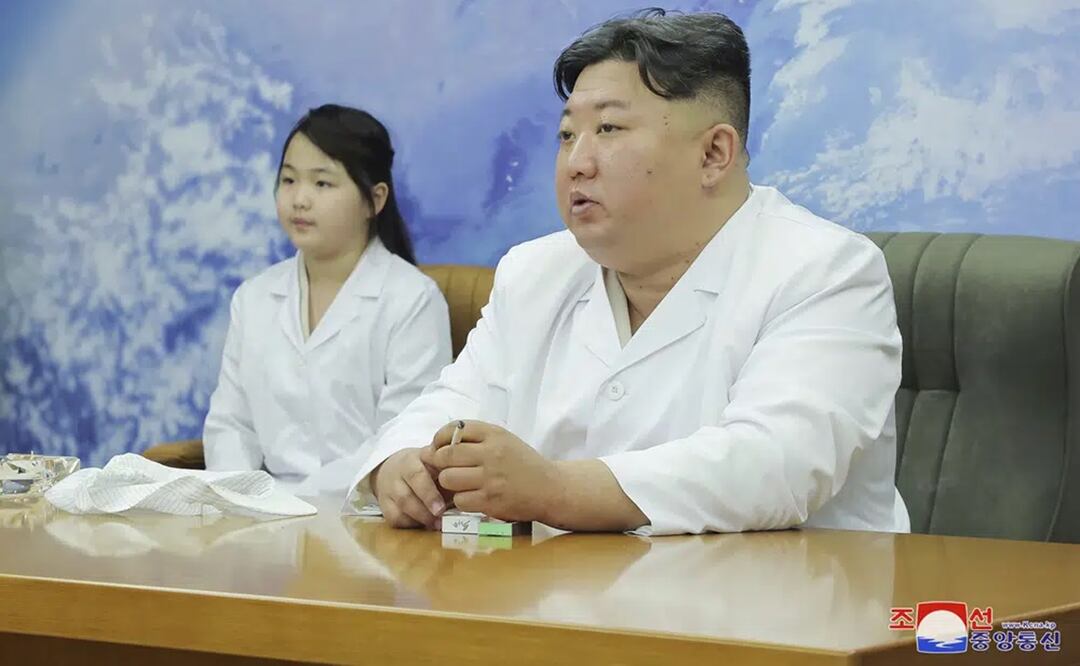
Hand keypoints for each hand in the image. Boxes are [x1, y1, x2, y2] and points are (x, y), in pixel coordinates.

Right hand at [370, 447, 445, 528]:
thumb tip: (468, 487)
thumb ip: (449, 470)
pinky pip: (394, 518)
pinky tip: (423, 525)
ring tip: (437, 524)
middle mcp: (398, 474)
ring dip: (420, 518)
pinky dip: (410, 524)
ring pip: (401, 507)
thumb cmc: (424, 466)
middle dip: (425, 507)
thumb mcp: (435, 460)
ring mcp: (389, 490)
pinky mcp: (384, 505)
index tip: (442, 506)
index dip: (430, 493)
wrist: (393, 467)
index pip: (418, 475)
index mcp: (413, 460)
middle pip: (407, 495)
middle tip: (440, 516)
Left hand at [420, 420, 559, 522]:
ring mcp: (491, 478)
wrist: (550, 489)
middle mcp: (492, 454)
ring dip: (449, 483)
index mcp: (495, 434)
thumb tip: (437, 445)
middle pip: (446, 455)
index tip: (438, 447)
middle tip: (444, 469)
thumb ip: (476, 438)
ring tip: (459, 484)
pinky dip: (462, 501)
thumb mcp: (504, 441)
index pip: (455, 429)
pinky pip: (460, 500)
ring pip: (449, 479)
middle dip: (439, 463)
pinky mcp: (491, 501)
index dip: (439, 438)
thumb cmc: (523, 464)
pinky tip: (472, 498)